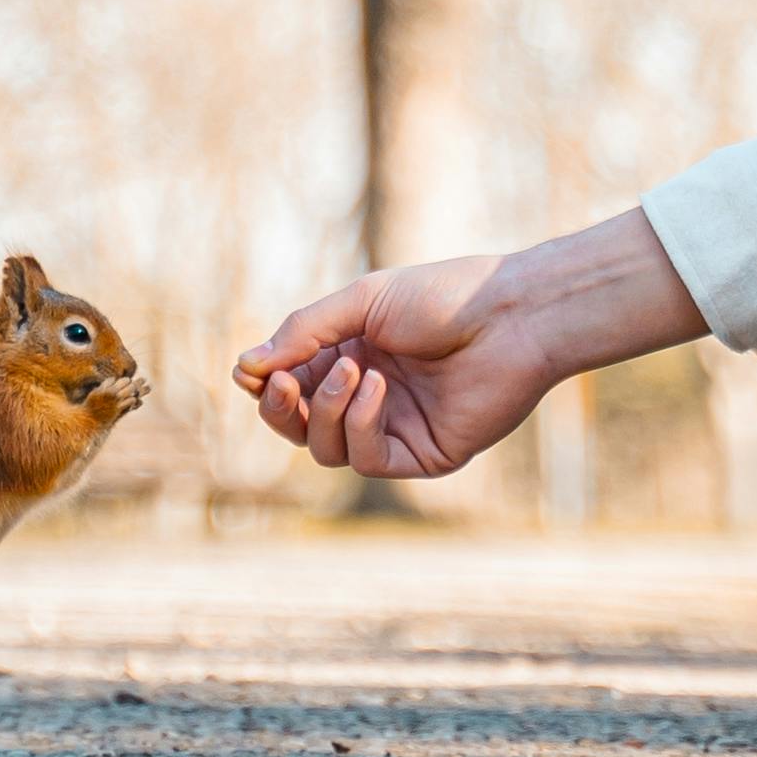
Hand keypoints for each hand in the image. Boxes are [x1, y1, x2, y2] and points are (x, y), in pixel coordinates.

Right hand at [232, 207, 702, 479]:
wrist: (510, 314)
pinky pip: (366, 458)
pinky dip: (358, 423)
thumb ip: (303, 332)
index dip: (265, 385)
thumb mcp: (361, 301)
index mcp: (355, 354)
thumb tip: (246, 365)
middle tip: (286, 382)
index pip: (291, 386)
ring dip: (323, 410)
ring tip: (351, 369)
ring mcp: (396, 427)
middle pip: (299, 426)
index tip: (249, 372)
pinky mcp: (422, 454)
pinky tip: (375, 387)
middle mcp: (370, 395)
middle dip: (281, 408)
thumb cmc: (443, 297)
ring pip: (325, 449)